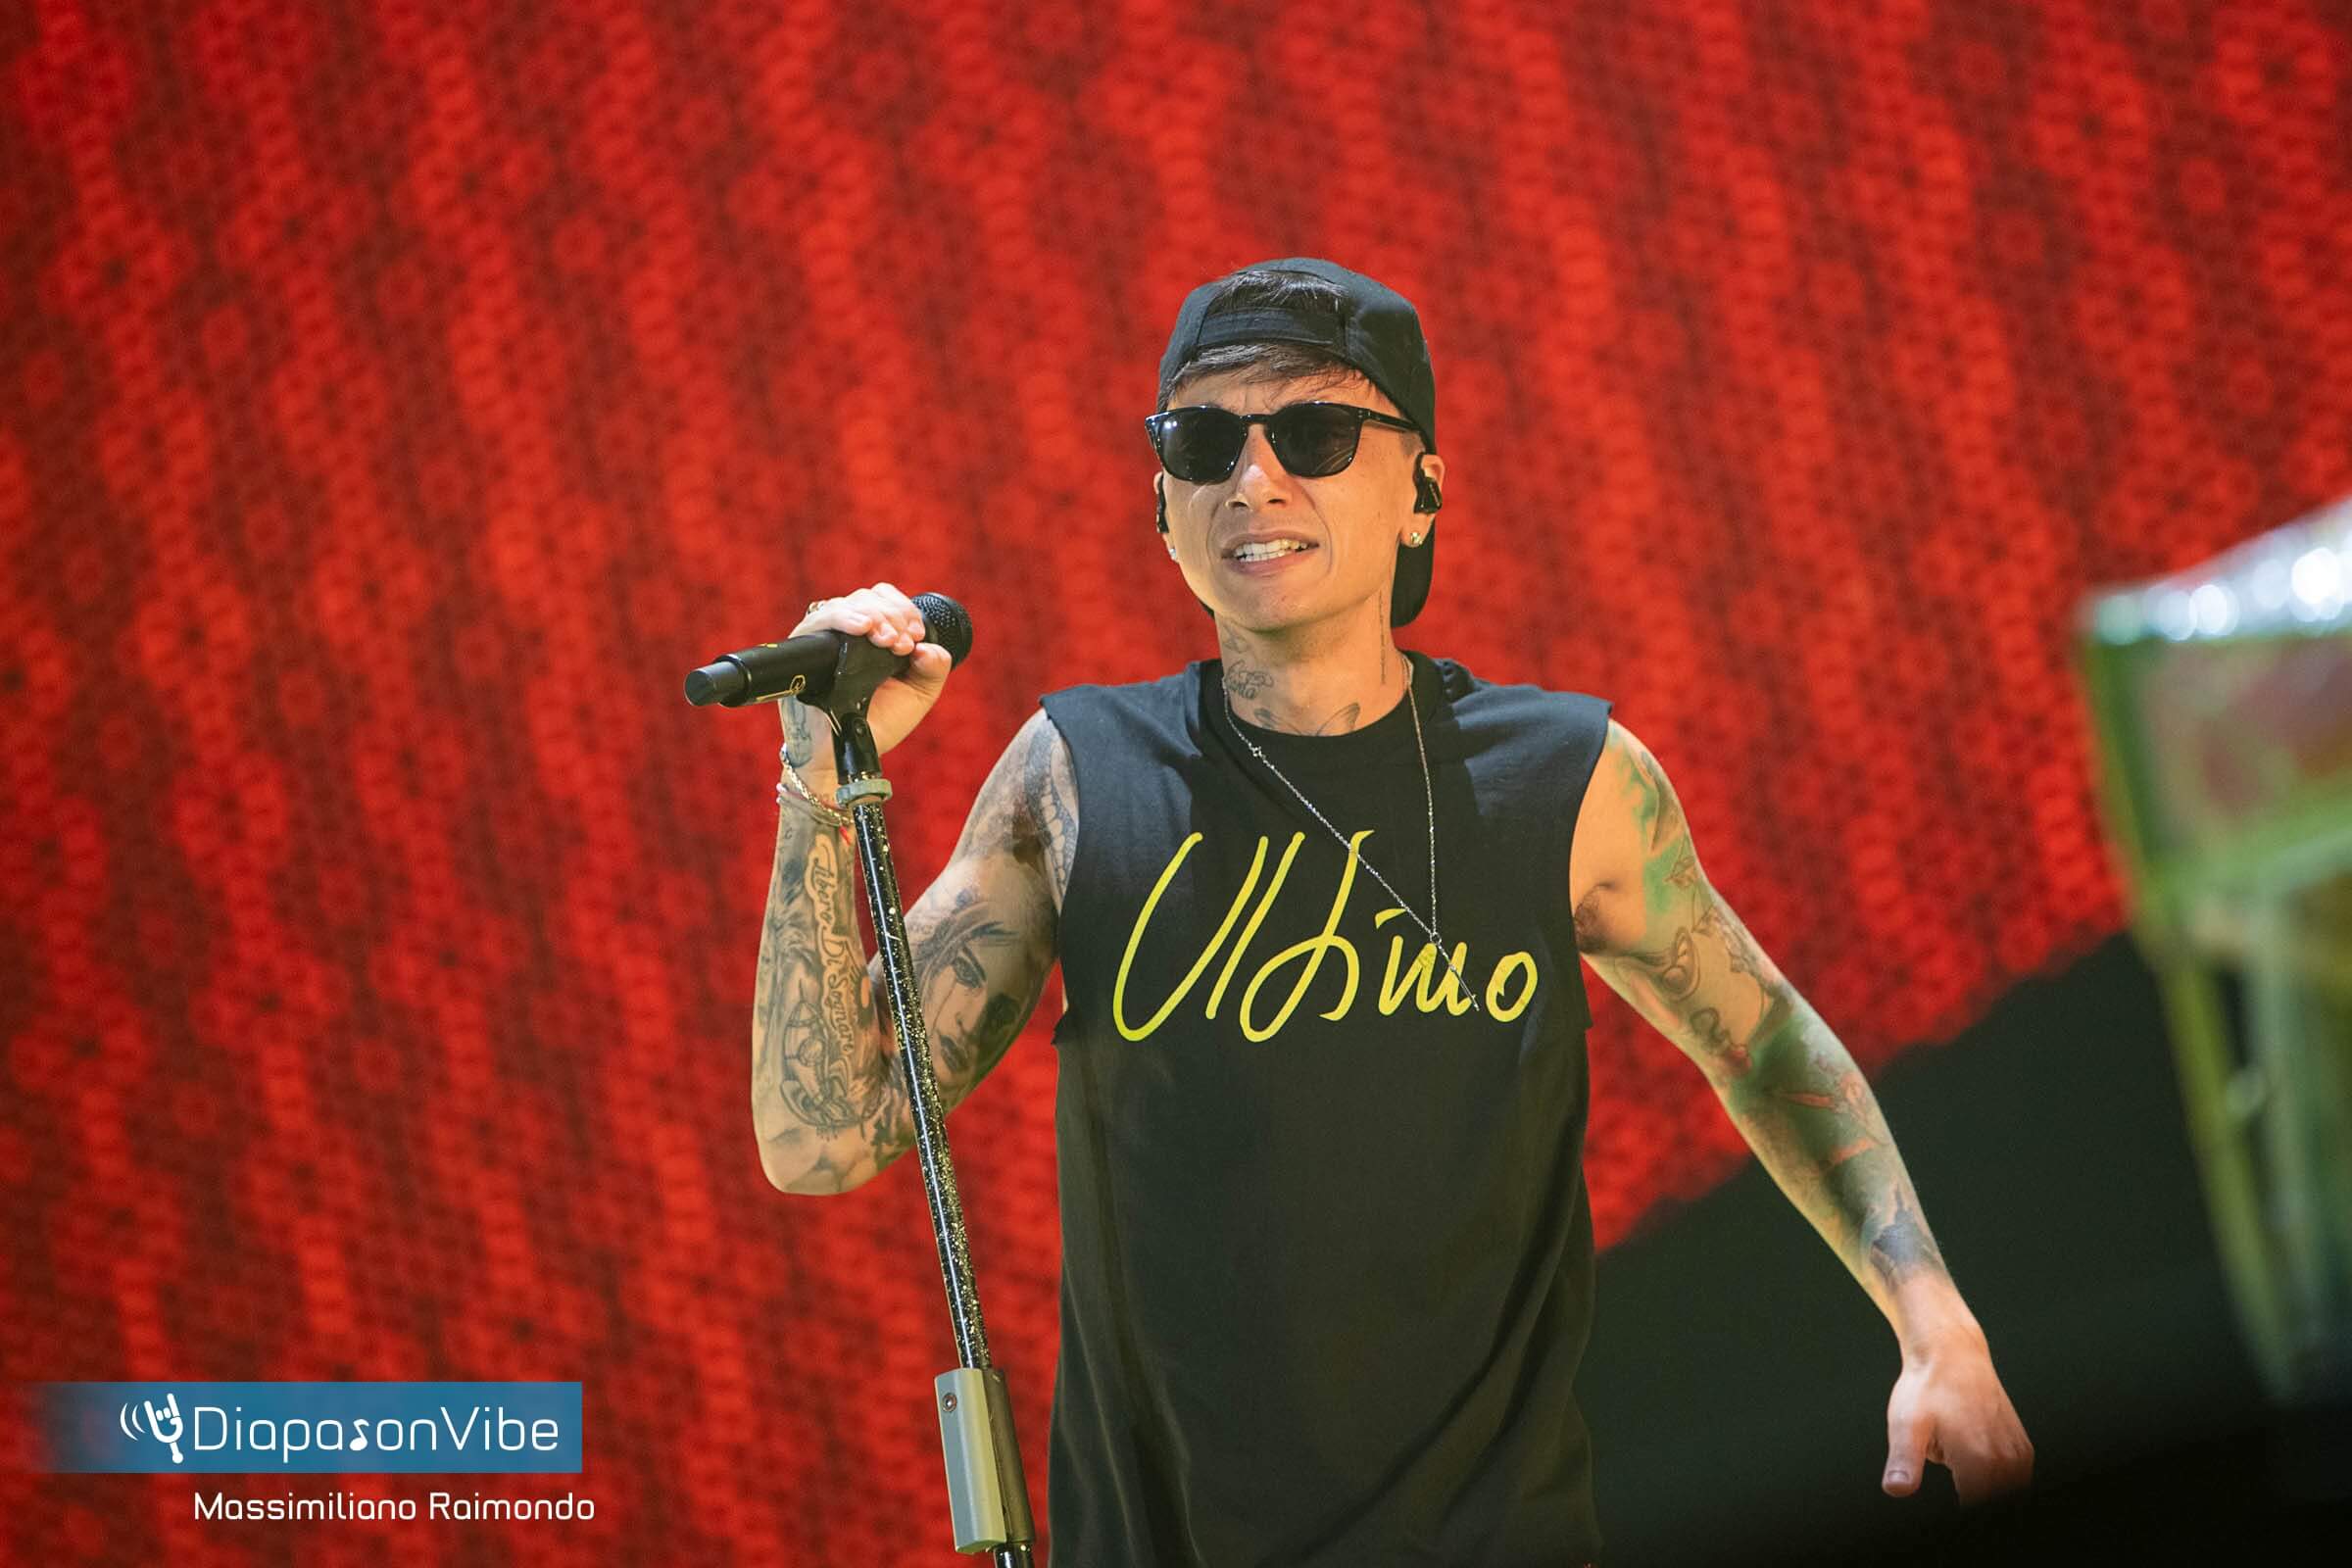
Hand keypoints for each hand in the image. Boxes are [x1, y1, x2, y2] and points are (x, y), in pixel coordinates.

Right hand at [786, 582, 956, 760]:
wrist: (847, 752)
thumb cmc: (878, 722)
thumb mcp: (917, 694)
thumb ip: (933, 669)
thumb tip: (930, 647)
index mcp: (872, 635)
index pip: (883, 598)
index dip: (903, 608)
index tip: (916, 634)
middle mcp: (845, 631)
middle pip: (867, 597)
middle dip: (892, 615)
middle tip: (903, 644)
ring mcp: (823, 637)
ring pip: (847, 604)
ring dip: (874, 616)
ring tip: (889, 640)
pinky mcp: (804, 647)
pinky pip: (820, 619)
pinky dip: (845, 618)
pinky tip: (863, 628)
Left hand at [1882, 1331, 2033, 1503]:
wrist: (1953, 1353)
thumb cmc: (1926, 1388)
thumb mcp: (1906, 1424)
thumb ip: (1904, 1461)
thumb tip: (1895, 1490)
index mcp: (1978, 1460)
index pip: (1976, 1511)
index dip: (1962, 1517)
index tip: (1952, 1500)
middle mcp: (2006, 1460)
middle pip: (1993, 1504)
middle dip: (1972, 1502)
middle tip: (1945, 1470)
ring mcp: (2018, 1453)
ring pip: (2007, 1495)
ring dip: (1985, 1493)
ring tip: (1955, 1463)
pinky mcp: (2022, 1448)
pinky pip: (2016, 1481)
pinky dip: (1997, 1483)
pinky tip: (1971, 1463)